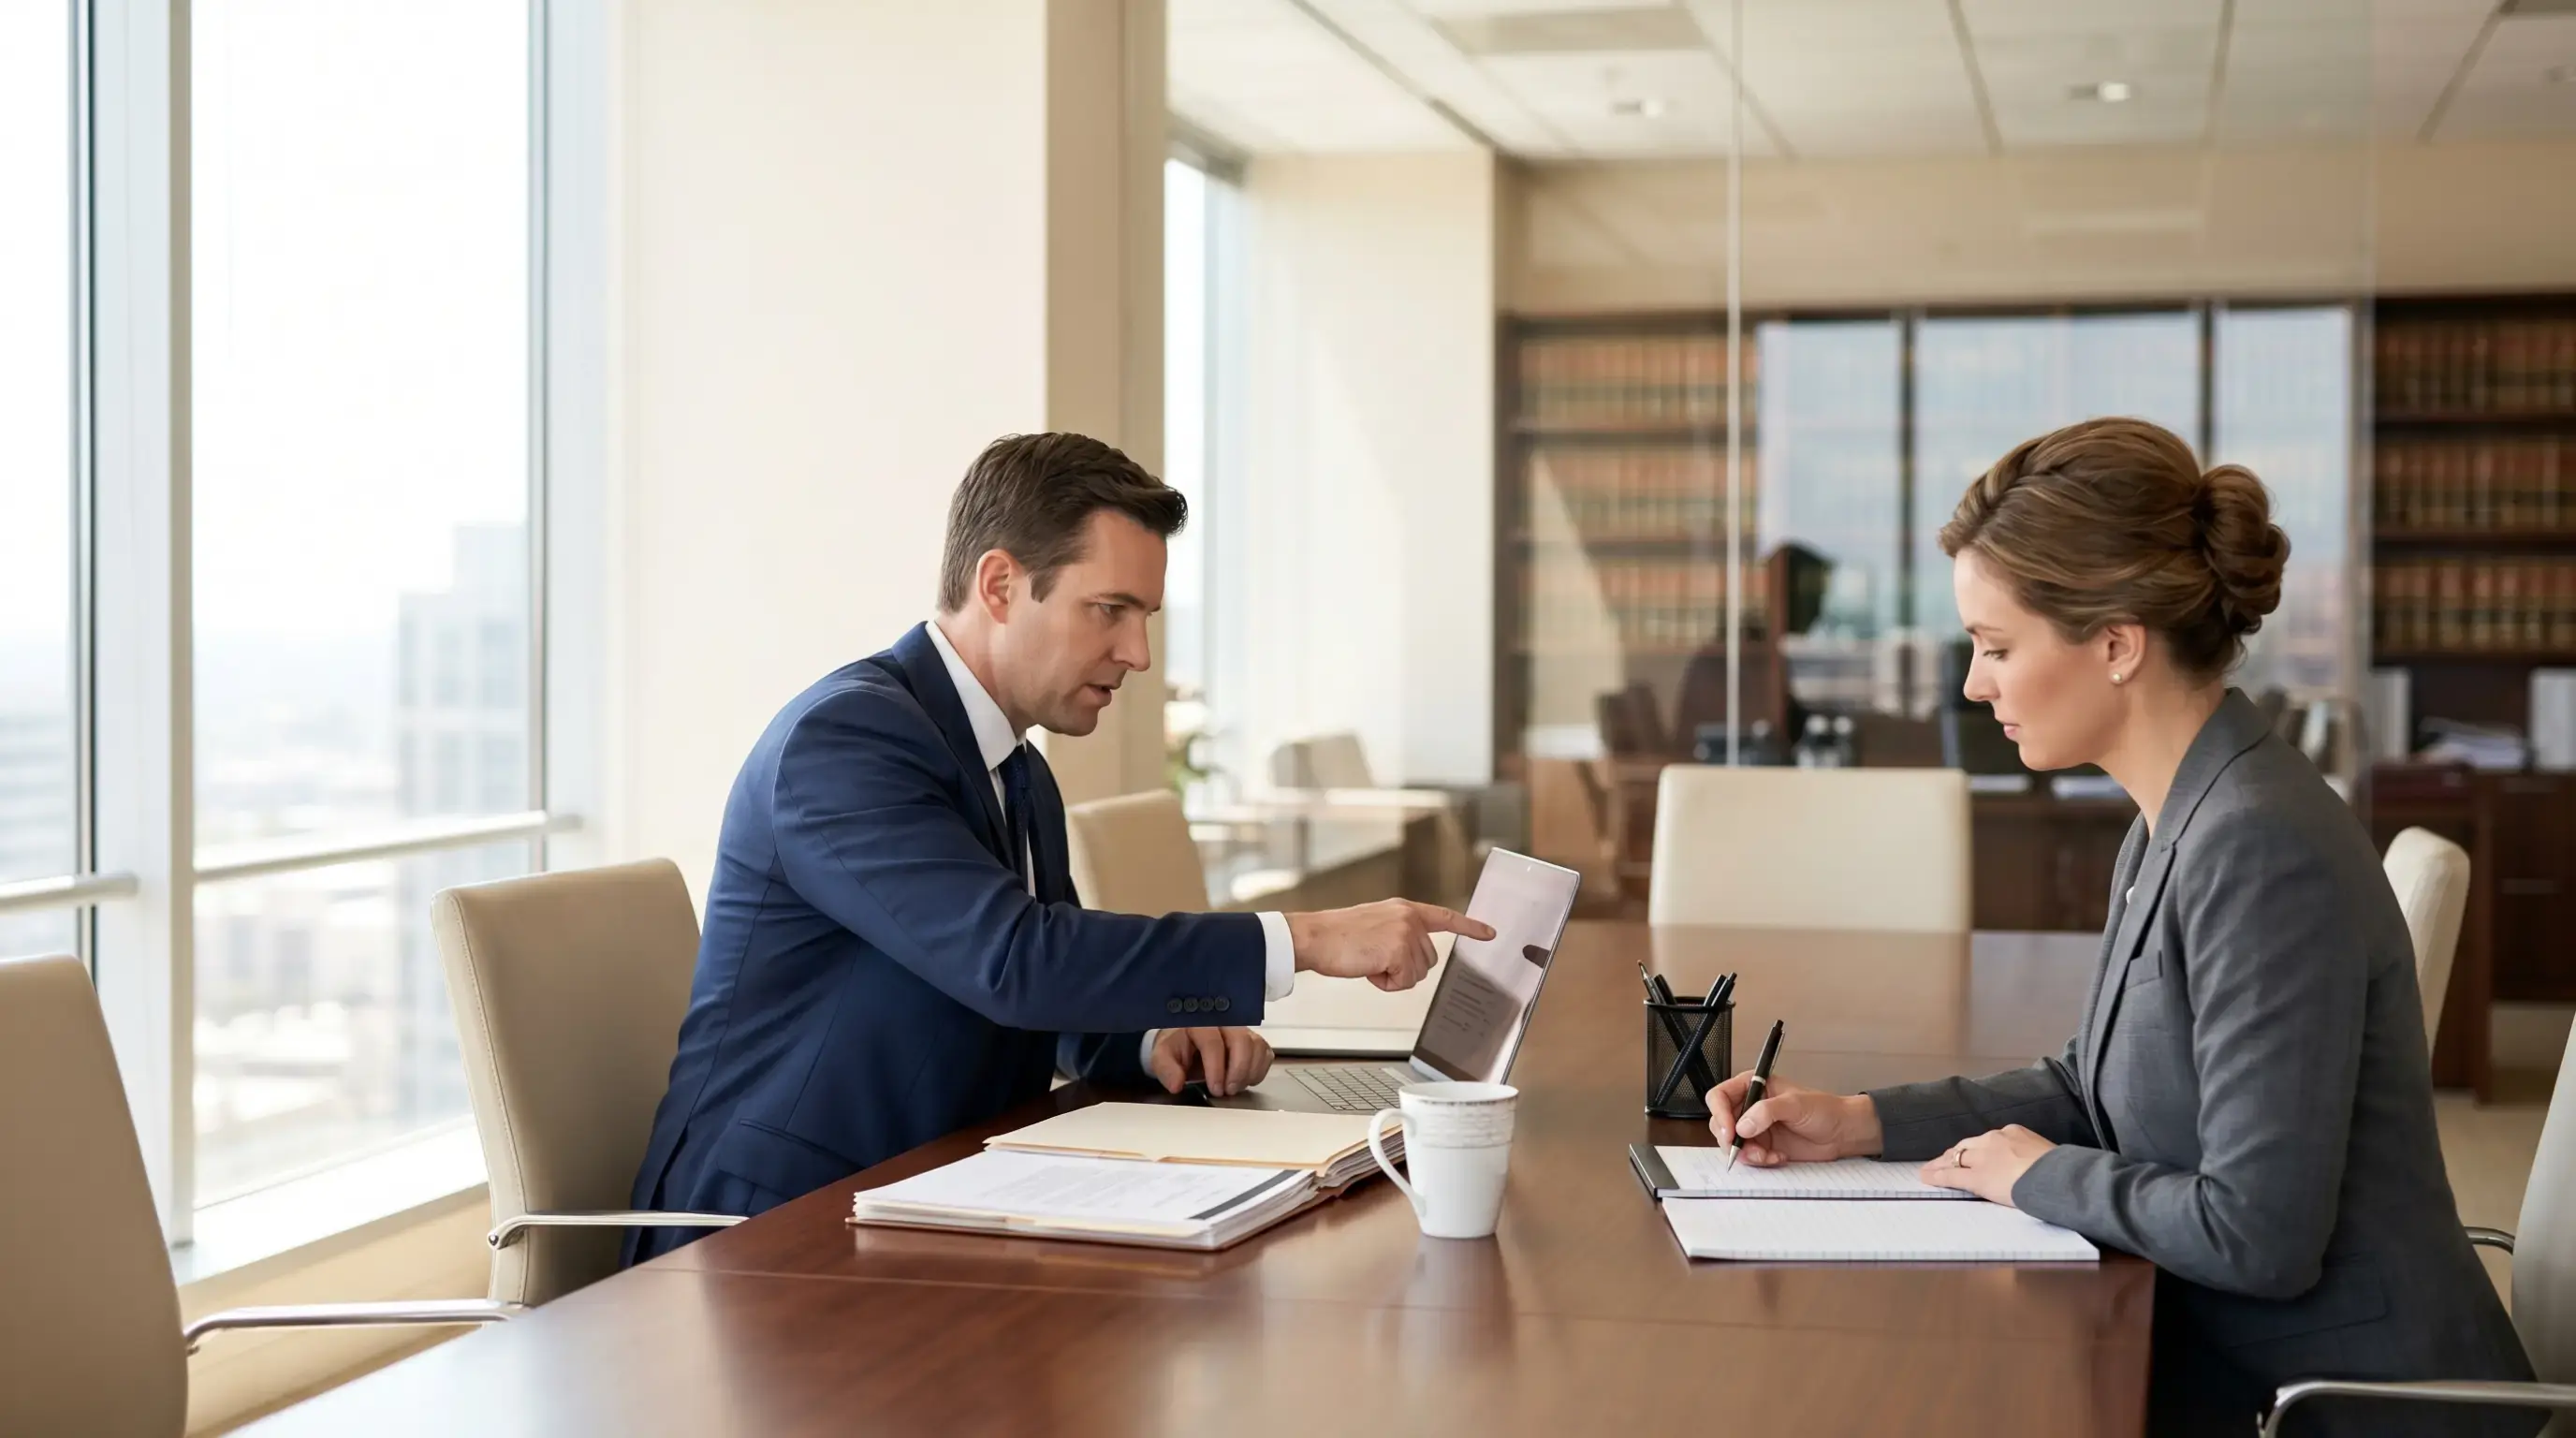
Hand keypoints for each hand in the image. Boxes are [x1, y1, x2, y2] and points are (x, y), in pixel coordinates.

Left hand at [1147, 1026, 1272, 1097]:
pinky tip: (1245, 1080)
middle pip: (1242, 1041)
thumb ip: (1166, 1069)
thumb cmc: (1177, 1047)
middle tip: (1228, 1091)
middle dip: (1238, 1070)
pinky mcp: (1252, 1040)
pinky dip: (1259, 1069)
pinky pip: (1265, 1052)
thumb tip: (1176, 1084)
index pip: (1213, 1043)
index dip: (1216, 1069)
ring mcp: (1240, 1029)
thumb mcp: (1163, 1057)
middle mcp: (1224, 1022)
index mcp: (1200, 1023)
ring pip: (1257, 1046)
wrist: (1186, 1043)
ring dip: (1249, 1072)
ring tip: (1235, 1087)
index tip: (1215, 1089)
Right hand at [1285, 900, 1494, 991]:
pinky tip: (1369, 968)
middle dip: (1405, 968)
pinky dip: (1386, 983)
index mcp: (1404, 910)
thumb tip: (1411, 958)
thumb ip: (1398, 934)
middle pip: (1429, 960)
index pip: (1444, 917)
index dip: (1469, 926)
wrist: (1315, 937)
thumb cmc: (1337, 936)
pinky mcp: (1400, 949)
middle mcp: (1410, 918)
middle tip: (1376, 959)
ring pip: (1418, 973)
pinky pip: (1404, 982)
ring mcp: (1406, 933)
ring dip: (1394, 976)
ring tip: (1369, 961)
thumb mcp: (1375, 925)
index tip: (1489, 932)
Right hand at [1706, 1074, 1882, 1166]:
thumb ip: (1767, 1111)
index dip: (1720, 1114)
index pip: (1720, 1097)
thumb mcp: (1795, 1104)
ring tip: (1766, 1156)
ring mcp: (1755, 1128)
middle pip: (1720, 1122)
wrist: (1842, 1133)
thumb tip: (1742, 1126)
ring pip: (1731, 1143)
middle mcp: (1750, 1106)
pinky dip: (1759, 1161)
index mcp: (1753, 1086)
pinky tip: (1778, 1157)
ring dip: (1746, 1153)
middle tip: (1746, 1150)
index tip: (1731, 1132)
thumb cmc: (1824, 1110)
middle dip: (1731, 1139)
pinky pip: (1748, 1156)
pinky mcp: (1763, 1145)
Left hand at [1918, 1125, 2053, 1205]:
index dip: (1977, 1148)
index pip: (1988, 1140)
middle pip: (1968, 1145)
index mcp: (2014, 1132)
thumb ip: (2033, 1154)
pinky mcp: (1977, 1176)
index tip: (1972, 1153)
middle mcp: (1994, 1140)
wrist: (2055, 1176)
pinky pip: (1952, 1175)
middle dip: (1955, 1153)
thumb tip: (2037, 1165)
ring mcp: (1983, 1157)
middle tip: (1944, 1158)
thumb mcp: (2046, 1152)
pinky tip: (1927, 1177)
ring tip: (1930, 1169)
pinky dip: (1937, 1176)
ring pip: (1956, 1157)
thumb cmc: (2060, 1168)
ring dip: (1942, 1163)